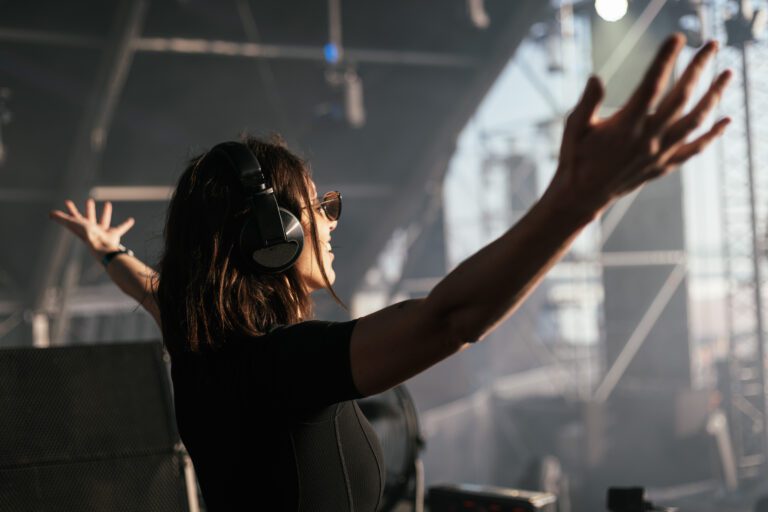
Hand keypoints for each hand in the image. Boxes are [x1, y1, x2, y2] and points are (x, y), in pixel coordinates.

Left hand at [49, 198, 134, 260]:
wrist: (101, 246)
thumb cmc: (87, 235)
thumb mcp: (72, 224)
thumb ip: (61, 218)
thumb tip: (49, 213)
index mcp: (82, 227)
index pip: (74, 216)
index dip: (70, 209)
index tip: (67, 201)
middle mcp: (92, 229)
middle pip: (89, 217)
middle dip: (89, 209)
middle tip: (89, 200)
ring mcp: (103, 232)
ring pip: (104, 221)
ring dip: (106, 213)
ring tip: (108, 203)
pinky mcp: (114, 234)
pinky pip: (121, 228)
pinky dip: (126, 225)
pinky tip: (131, 220)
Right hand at [550, 34, 731, 216]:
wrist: (582, 196)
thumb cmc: (575, 158)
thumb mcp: (574, 127)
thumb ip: (587, 103)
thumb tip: (596, 77)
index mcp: (625, 126)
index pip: (651, 86)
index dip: (665, 60)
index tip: (677, 38)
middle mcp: (647, 139)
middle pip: (681, 97)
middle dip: (698, 68)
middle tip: (712, 44)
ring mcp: (658, 153)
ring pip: (695, 121)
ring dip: (714, 95)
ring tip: (727, 74)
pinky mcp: (662, 165)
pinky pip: (694, 149)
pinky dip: (713, 135)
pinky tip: (726, 119)